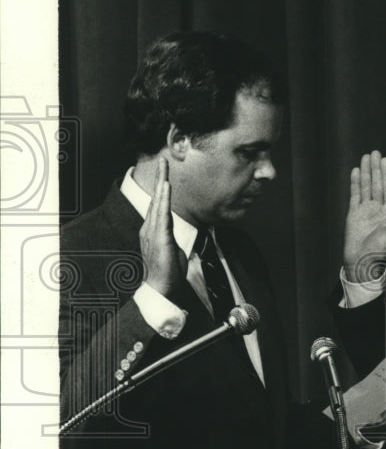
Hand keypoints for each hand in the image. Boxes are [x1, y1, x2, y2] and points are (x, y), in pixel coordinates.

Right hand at [139, 157, 186, 298]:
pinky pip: (162, 215)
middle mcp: (150, 228)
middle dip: (160, 178)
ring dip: (161, 183)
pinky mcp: (159, 237)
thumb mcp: (171, 248)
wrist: (161, 288)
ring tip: (164, 167)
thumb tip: (172, 230)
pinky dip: (163, 200)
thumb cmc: (167, 271)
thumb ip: (170, 236)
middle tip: (163, 160)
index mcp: (153, 230)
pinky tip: (165, 187)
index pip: (158, 204)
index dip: (161, 187)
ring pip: (158, 203)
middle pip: (156, 198)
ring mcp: (153, 232)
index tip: (164, 172)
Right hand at [344, 150, 385, 282]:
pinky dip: (354, 183)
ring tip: (365, 157)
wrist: (361, 261)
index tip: (385, 161)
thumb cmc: (379, 251)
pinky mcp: (353, 213)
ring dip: (365, 172)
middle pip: (377, 183)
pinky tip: (355, 171)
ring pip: (366, 186)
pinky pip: (354, 195)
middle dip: (376, 168)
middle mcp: (377, 208)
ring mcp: (365, 209)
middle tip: (375, 153)